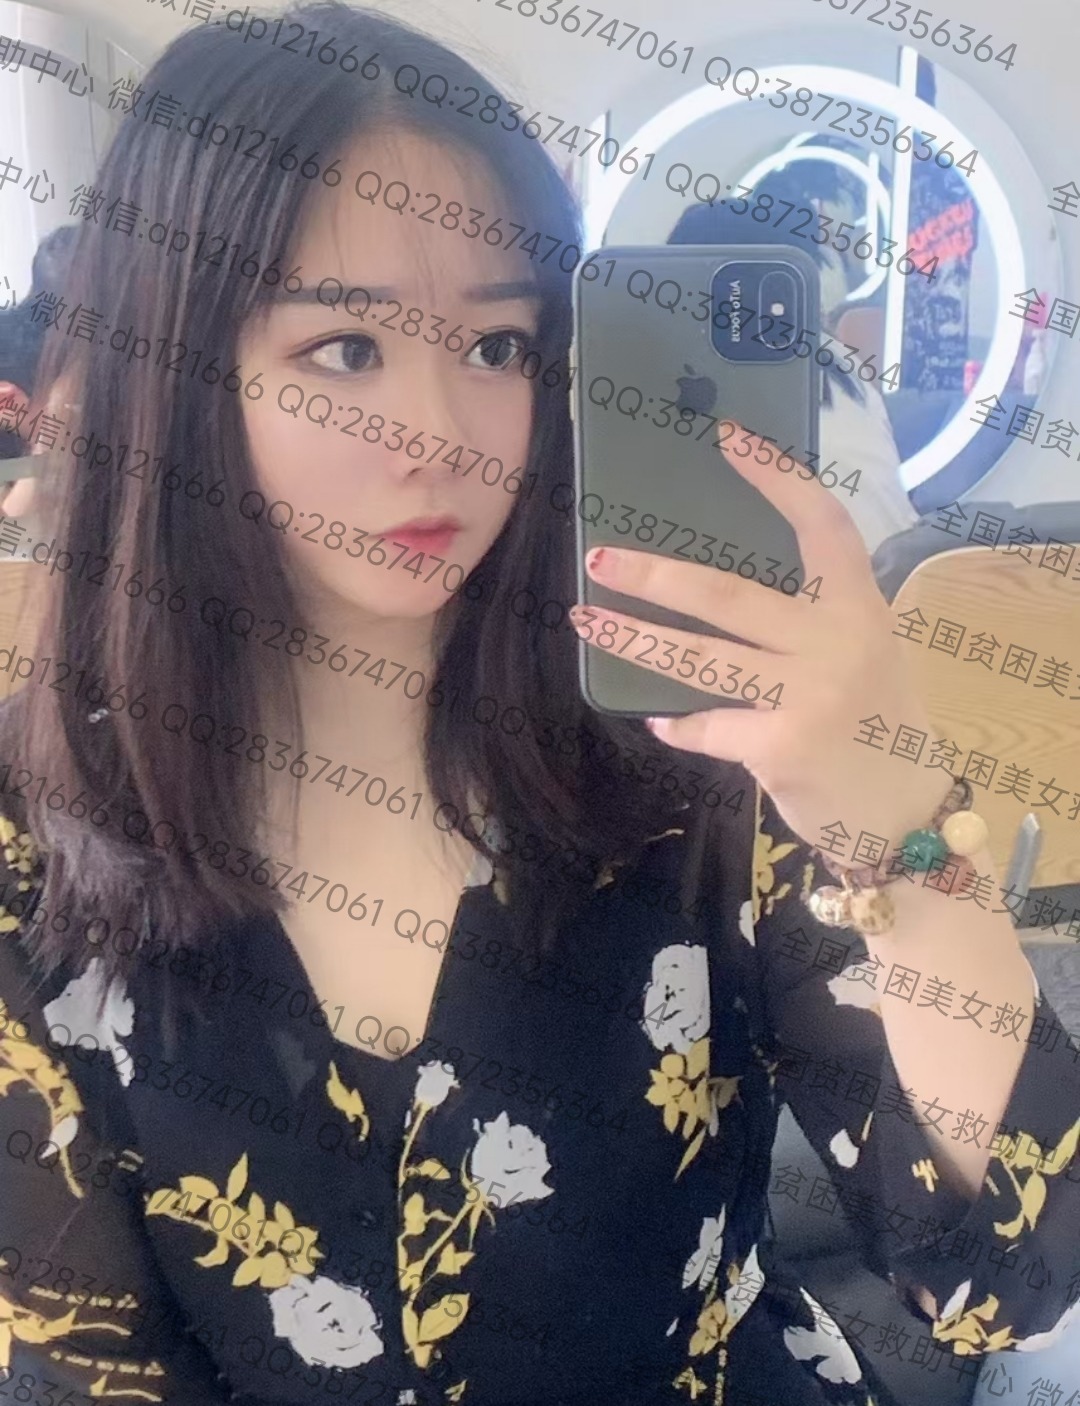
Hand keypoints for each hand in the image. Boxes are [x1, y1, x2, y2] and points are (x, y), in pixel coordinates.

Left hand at [569, 423, 951, 860]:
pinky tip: (662, 720)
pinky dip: (678, 724)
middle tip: (598, 558)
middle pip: (728, 594)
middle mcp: (838, 641)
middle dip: (655, 575)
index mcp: (860, 606)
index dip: (775, 476)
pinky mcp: (782, 746)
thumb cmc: (878, 728)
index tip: (728, 437)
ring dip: (635, 638)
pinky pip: (707, 724)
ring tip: (587, 620)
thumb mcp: (867, 654)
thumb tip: (716, 596)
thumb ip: (811, 621)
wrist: (906, 817)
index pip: (821, 522)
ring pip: (700, 657)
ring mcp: (809, 694)